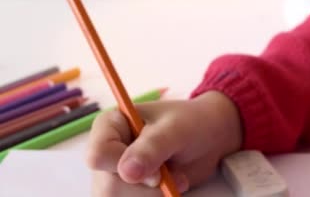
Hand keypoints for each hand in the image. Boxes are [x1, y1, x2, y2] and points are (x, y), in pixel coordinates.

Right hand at [87, 91, 242, 196]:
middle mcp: (107, 153)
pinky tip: (169, 191)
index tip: (157, 173)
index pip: (98, 156)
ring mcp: (115, 175)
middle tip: (172, 177)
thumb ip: (152, 147)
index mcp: (109, 126)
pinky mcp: (127, 192)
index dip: (124, 168)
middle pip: (108, 188)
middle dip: (146, 190)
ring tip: (175, 181)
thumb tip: (126, 172)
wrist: (208, 138)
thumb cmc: (191, 123)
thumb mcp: (175, 130)